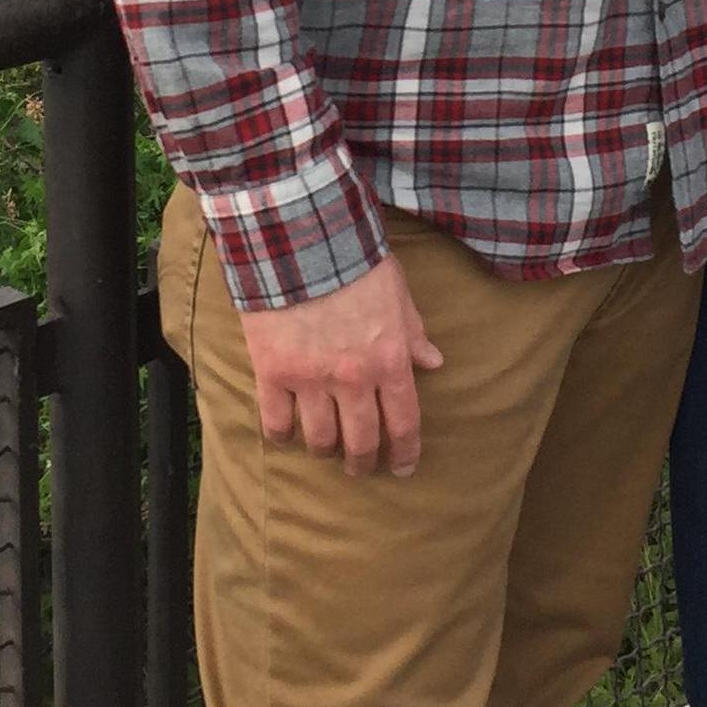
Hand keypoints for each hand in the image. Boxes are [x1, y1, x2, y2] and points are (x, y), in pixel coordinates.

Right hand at [239, 255, 444, 477]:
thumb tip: (433, 362)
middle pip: (361, 441)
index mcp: (389, 359)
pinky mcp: (273, 372)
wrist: (300, 238)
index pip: (404, 422)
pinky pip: (276, 422)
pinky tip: (286, 434)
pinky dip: (282, 435)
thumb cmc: (354, 260)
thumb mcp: (396, 291)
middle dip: (363, 462)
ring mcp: (311, 379)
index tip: (403, 468)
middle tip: (361, 468)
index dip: (405, 452)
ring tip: (325, 448)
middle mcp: (353, 378)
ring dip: (325, 450)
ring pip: (320, 439)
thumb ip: (413, 331)